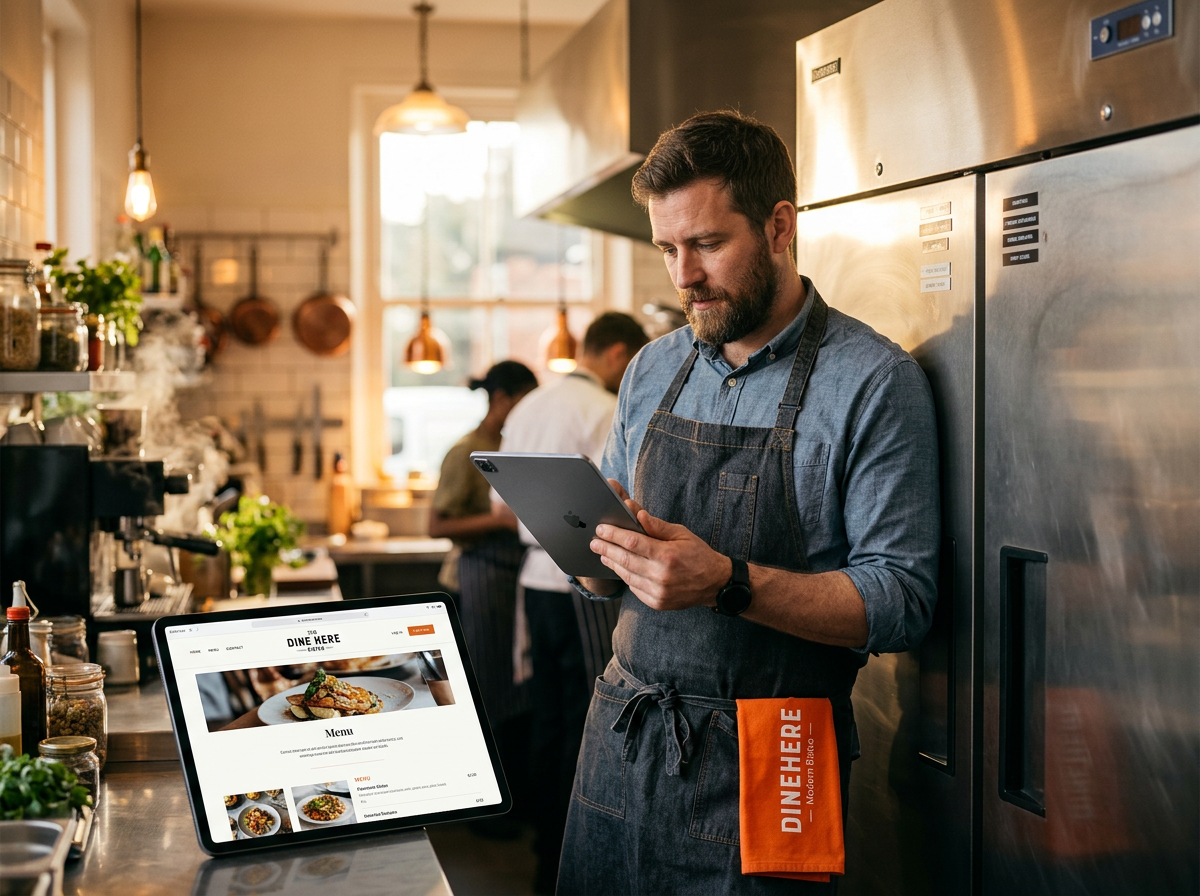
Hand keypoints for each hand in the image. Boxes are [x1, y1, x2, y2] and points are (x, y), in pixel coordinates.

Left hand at [590, 480, 730, 610]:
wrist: (715, 584)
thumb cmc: (698, 554)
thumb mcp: (681, 534)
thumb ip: (657, 526)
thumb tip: (637, 514)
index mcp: (667, 555)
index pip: (632, 542)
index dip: (613, 535)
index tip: (601, 529)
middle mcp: (661, 575)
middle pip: (624, 559)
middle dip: (606, 549)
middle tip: (594, 542)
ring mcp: (658, 592)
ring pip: (627, 575)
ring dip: (612, 563)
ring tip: (603, 554)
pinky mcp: (656, 602)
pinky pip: (634, 588)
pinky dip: (625, 576)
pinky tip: (620, 567)